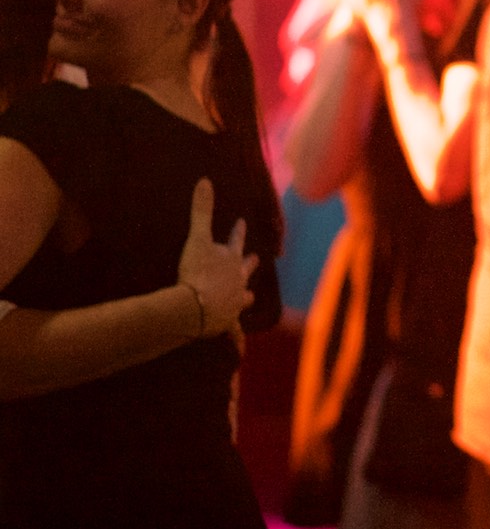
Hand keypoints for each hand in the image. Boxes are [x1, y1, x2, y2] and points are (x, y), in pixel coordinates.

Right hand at [176, 179, 257, 337]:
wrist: (195, 307)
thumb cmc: (196, 271)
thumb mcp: (197, 238)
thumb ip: (201, 209)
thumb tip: (205, 179)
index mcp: (231, 260)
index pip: (235, 241)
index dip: (237, 231)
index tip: (242, 222)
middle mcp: (237, 281)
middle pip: (245, 269)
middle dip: (249, 262)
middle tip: (255, 257)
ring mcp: (233, 303)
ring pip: (243, 298)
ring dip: (244, 296)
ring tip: (247, 297)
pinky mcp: (225, 323)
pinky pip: (233, 332)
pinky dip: (236, 338)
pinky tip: (240, 349)